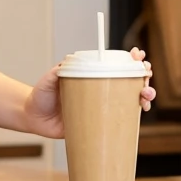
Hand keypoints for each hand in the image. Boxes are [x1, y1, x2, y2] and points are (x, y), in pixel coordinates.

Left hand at [23, 47, 156, 138]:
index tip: (138, 56)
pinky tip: (141, 113)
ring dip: (146, 96)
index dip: (131, 60)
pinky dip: (134, 118)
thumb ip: (56, 72)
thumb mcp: (48, 80)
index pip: (116, 65)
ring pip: (131, 100)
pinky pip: (121, 121)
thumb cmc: (41, 96)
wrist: (33, 118)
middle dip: (144, 77)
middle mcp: (101, 90)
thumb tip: (66, 63)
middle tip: (146, 75)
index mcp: (92, 76)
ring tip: (147, 96)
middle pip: (130, 81)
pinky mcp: (100, 124)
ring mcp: (102, 107)